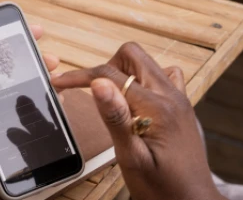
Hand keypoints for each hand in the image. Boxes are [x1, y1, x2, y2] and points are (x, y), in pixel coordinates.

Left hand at [0, 5, 59, 198]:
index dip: (11, 35)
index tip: (33, 30)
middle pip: (9, 64)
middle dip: (32, 57)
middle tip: (51, 57)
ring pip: (20, 84)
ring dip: (39, 77)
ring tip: (55, 78)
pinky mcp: (0, 123)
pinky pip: (24, 106)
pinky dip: (40, 100)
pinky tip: (54, 99)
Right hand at [51, 42, 224, 199]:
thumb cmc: (163, 187)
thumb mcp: (131, 157)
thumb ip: (115, 118)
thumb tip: (99, 83)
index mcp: (157, 107)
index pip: (111, 74)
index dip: (80, 76)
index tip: (60, 82)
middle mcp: (172, 96)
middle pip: (132, 55)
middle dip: (105, 68)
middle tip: (90, 92)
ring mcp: (179, 99)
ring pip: (147, 63)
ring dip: (124, 73)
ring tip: (113, 100)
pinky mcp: (181, 106)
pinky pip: (163, 77)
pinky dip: (143, 81)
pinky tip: (135, 102)